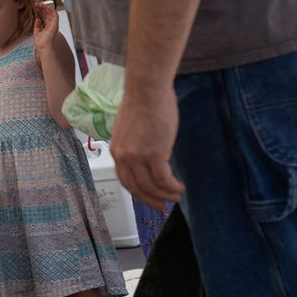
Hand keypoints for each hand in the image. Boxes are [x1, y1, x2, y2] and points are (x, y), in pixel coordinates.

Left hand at [32, 2, 57, 54]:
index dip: (41, 11)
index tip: (36, 8)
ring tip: (39, 4)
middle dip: (43, 8)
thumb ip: (37, 26)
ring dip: (46, 8)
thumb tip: (37, 19)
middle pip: (48, 14)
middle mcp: (52, 25)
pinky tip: (45, 7)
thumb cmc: (41, 43)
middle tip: (37, 4)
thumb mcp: (37, 33)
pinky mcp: (55, 24)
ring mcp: (54, 25)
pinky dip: (50, 10)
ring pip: (51, 13)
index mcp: (48, 27)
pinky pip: (55, 15)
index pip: (45, 17)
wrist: (43, 48)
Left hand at [109, 85, 185, 209]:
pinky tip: (179, 187)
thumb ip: (135, 145)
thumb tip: (147, 156)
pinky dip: (172, 187)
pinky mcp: (154, 153)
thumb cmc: (142, 103)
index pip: (124, 179)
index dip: (137, 192)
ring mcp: (137, 156)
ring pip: (151, 186)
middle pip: (136, 187)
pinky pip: (163, 179)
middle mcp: (123, 156)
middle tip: (162, 206)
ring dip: (165, 195)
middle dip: (150, 200)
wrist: (147, 90)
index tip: (148, 198)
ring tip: (176, 197)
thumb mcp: (130, 129)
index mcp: (116, 150)